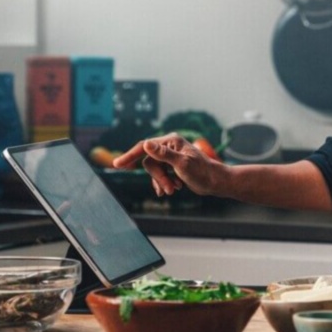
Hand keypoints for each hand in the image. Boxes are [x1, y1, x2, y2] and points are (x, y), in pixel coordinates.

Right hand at [112, 133, 230, 197]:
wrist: (215, 182)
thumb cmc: (202, 172)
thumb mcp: (182, 164)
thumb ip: (164, 155)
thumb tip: (147, 145)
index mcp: (171, 141)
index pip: (144, 147)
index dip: (129, 156)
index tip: (116, 164)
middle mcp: (169, 146)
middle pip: (149, 162)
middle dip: (158, 177)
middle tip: (170, 189)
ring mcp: (170, 157)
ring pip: (154, 171)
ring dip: (162, 182)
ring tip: (174, 190)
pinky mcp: (171, 166)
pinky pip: (158, 176)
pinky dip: (163, 184)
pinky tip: (171, 190)